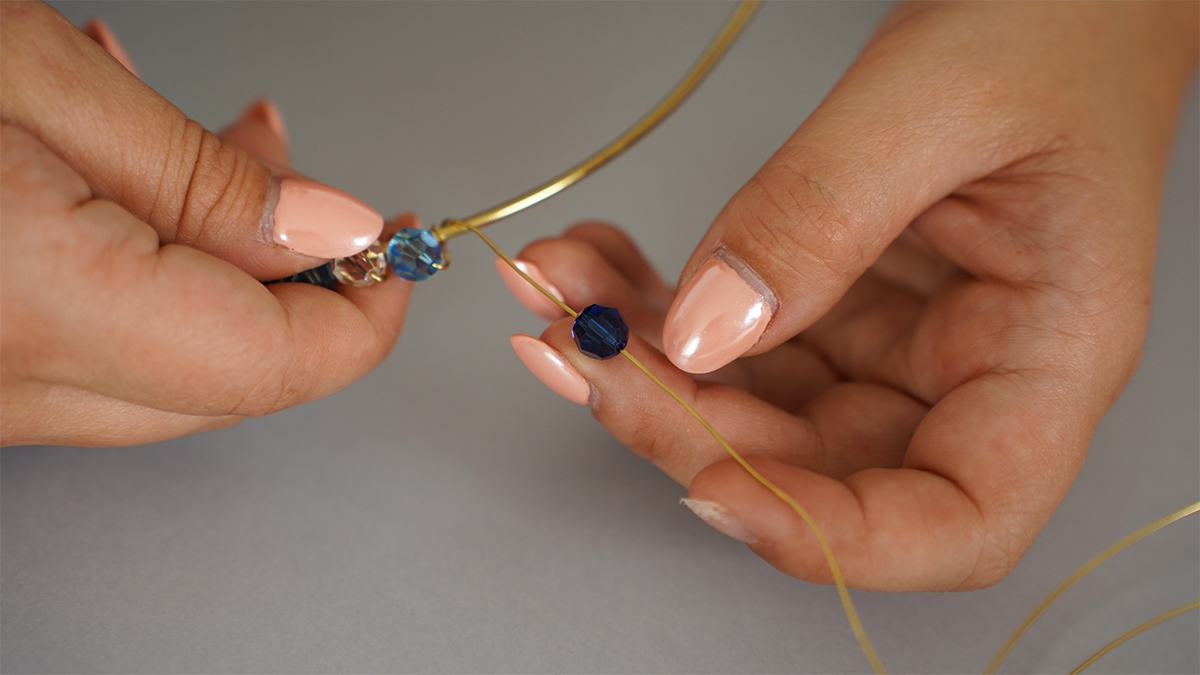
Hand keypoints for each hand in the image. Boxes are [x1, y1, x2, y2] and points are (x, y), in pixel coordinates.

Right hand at [1, 2, 411, 445]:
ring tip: (220, 153)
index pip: (269, 364)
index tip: (398, 252)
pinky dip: (147, 277)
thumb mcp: (32, 79)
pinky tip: (133, 191)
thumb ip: (196, 177)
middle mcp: (3, 389)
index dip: (363, 315)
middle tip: (309, 185)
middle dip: (298, 280)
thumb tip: (326, 234)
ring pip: (165, 365)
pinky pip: (97, 351)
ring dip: (222, 266)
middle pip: (230, 380)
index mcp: (37, 309)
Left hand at [496, 2, 1197, 590]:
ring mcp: (895, 343)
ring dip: (642, 361)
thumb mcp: (938, 100)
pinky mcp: (838, 302)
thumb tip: (706, 332)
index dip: (834, 536)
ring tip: (560, 289)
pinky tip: (598, 264)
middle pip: (817, 464)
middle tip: (579, 348)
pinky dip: (655, 306)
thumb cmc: (1059, 27)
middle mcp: (967, 371)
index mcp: (1049, 356)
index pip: (958, 520)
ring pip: (752, 403)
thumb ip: (821, 216)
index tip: (715, 489)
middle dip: (682, 421)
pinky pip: (734, 334)